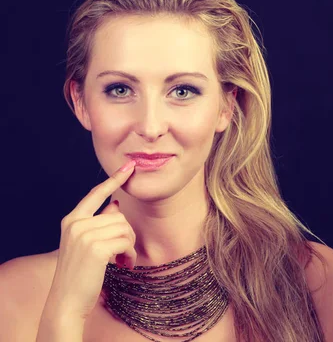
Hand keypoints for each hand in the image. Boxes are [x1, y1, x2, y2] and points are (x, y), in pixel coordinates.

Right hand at [44, 160, 137, 322]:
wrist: (67, 301)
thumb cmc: (80, 273)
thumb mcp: (85, 244)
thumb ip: (98, 223)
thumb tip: (115, 205)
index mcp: (71, 220)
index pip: (96, 194)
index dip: (114, 180)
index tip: (129, 167)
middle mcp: (76, 224)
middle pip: (119, 216)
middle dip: (127, 235)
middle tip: (124, 254)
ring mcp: (85, 235)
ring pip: (125, 228)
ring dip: (129, 246)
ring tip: (122, 261)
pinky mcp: (96, 248)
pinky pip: (126, 242)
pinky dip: (129, 255)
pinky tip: (123, 266)